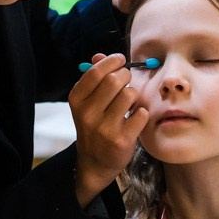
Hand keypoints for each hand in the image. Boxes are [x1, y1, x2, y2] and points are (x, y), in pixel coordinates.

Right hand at [69, 54, 148, 206]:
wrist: (95, 162)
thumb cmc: (94, 125)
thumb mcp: (87, 102)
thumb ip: (94, 78)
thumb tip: (100, 56)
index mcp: (77, 100)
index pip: (96, 72)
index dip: (112, 62)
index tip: (120, 60)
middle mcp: (87, 114)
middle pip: (114, 80)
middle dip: (126, 76)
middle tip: (127, 81)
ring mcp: (104, 128)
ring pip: (130, 94)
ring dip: (134, 95)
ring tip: (129, 103)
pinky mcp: (121, 140)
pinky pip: (141, 113)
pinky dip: (141, 113)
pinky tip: (134, 118)